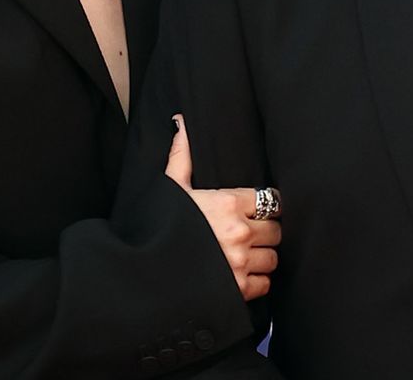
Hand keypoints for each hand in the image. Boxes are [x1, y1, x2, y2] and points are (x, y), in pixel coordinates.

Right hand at [164, 114, 281, 300]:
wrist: (137, 276)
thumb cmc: (155, 229)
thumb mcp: (169, 189)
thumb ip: (182, 155)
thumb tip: (182, 122)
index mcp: (227, 203)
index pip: (271, 199)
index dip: (265, 205)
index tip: (255, 211)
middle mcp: (238, 232)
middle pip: (276, 230)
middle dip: (265, 232)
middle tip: (249, 234)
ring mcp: (240, 263)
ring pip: (273, 257)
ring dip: (262, 257)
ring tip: (245, 255)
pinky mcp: (238, 290)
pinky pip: (265, 283)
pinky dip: (257, 281)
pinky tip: (240, 276)